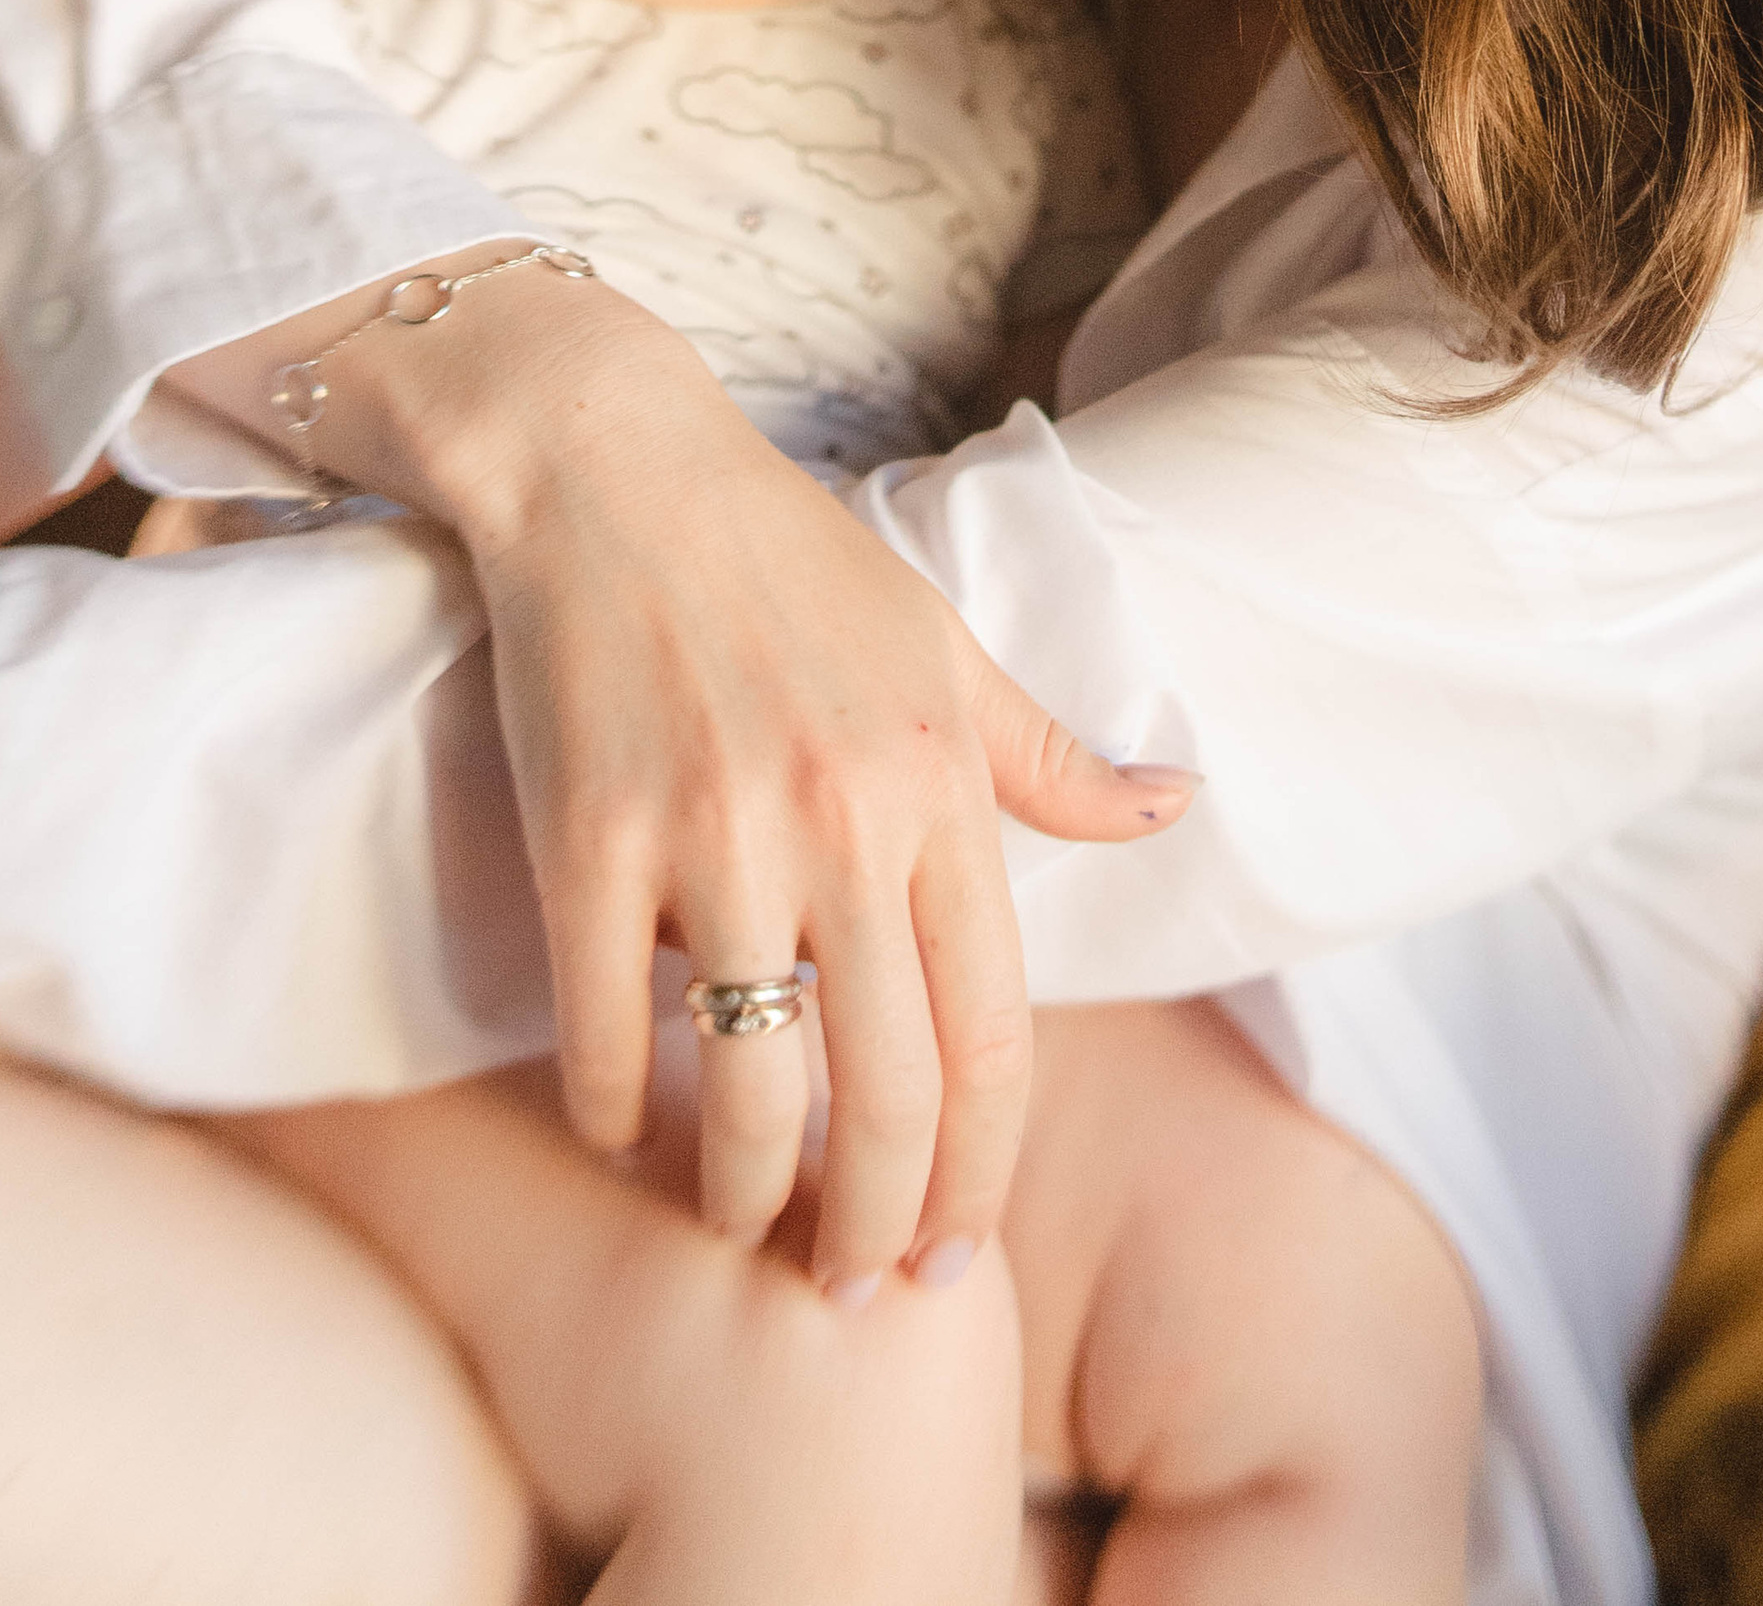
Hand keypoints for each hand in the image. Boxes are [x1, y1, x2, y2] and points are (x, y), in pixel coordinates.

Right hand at [290, 253, 1194, 1291]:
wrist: (611, 467)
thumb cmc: (783, 558)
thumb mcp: (941, 643)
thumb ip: (1047, 756)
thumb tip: (1174, 805)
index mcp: (938, 788)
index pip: (993, 1041)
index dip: (983, 1175)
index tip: (956, 1252)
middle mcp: (840, 823)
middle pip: (887, 1097)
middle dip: (876, 1229)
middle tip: (852, 1294)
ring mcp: (712, 835)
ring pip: (750, 1089)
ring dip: (747, 1195)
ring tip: (742, 1227)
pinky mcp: (589, 839)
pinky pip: (608, 1031)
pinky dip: (615, 1109)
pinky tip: (623, 1128)